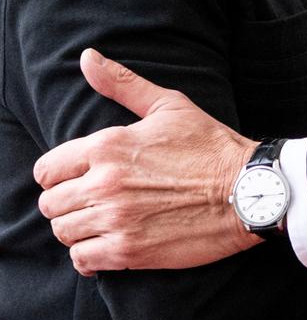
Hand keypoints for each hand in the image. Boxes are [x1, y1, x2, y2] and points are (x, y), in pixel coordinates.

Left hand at [33, 48, 258, 274]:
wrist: (247, 189)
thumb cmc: (209, 145)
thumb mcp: (169, 105)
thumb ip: (122, 83)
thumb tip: (87, 58)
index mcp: (107, 146)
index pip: (46, 170)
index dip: (59, 174)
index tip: (78, 177)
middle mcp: (104, 184)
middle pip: (51, 204)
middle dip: (68, 202)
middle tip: (94, 200)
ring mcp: (115, 220)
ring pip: (63, 232)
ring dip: (79, 228)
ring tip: (102, 221)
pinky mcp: (129, 251)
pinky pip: (82, 261)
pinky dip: (89, 257)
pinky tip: (107, 245)